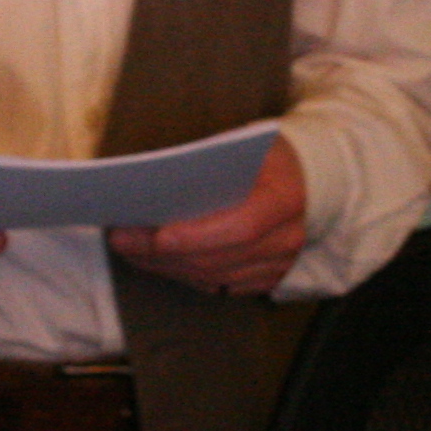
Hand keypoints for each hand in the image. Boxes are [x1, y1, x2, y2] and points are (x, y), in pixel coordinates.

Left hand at [110, 138, 305, 297]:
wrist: (308, 177)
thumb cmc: (265, 155)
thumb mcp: (244, 144)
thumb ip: (209, 164)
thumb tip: (155, 184)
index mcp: (285, 197)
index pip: (242, 226)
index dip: (198, 236)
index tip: (157, 236)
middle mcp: (287, 237)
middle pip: (219, 257)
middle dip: (164, 253)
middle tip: (122, 239)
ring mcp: (280, 264)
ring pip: (214, 276)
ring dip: (166, 266)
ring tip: (130, 249)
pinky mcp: (268, 278)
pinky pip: (219, 285)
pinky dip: (184, 274)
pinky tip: (156, 260)